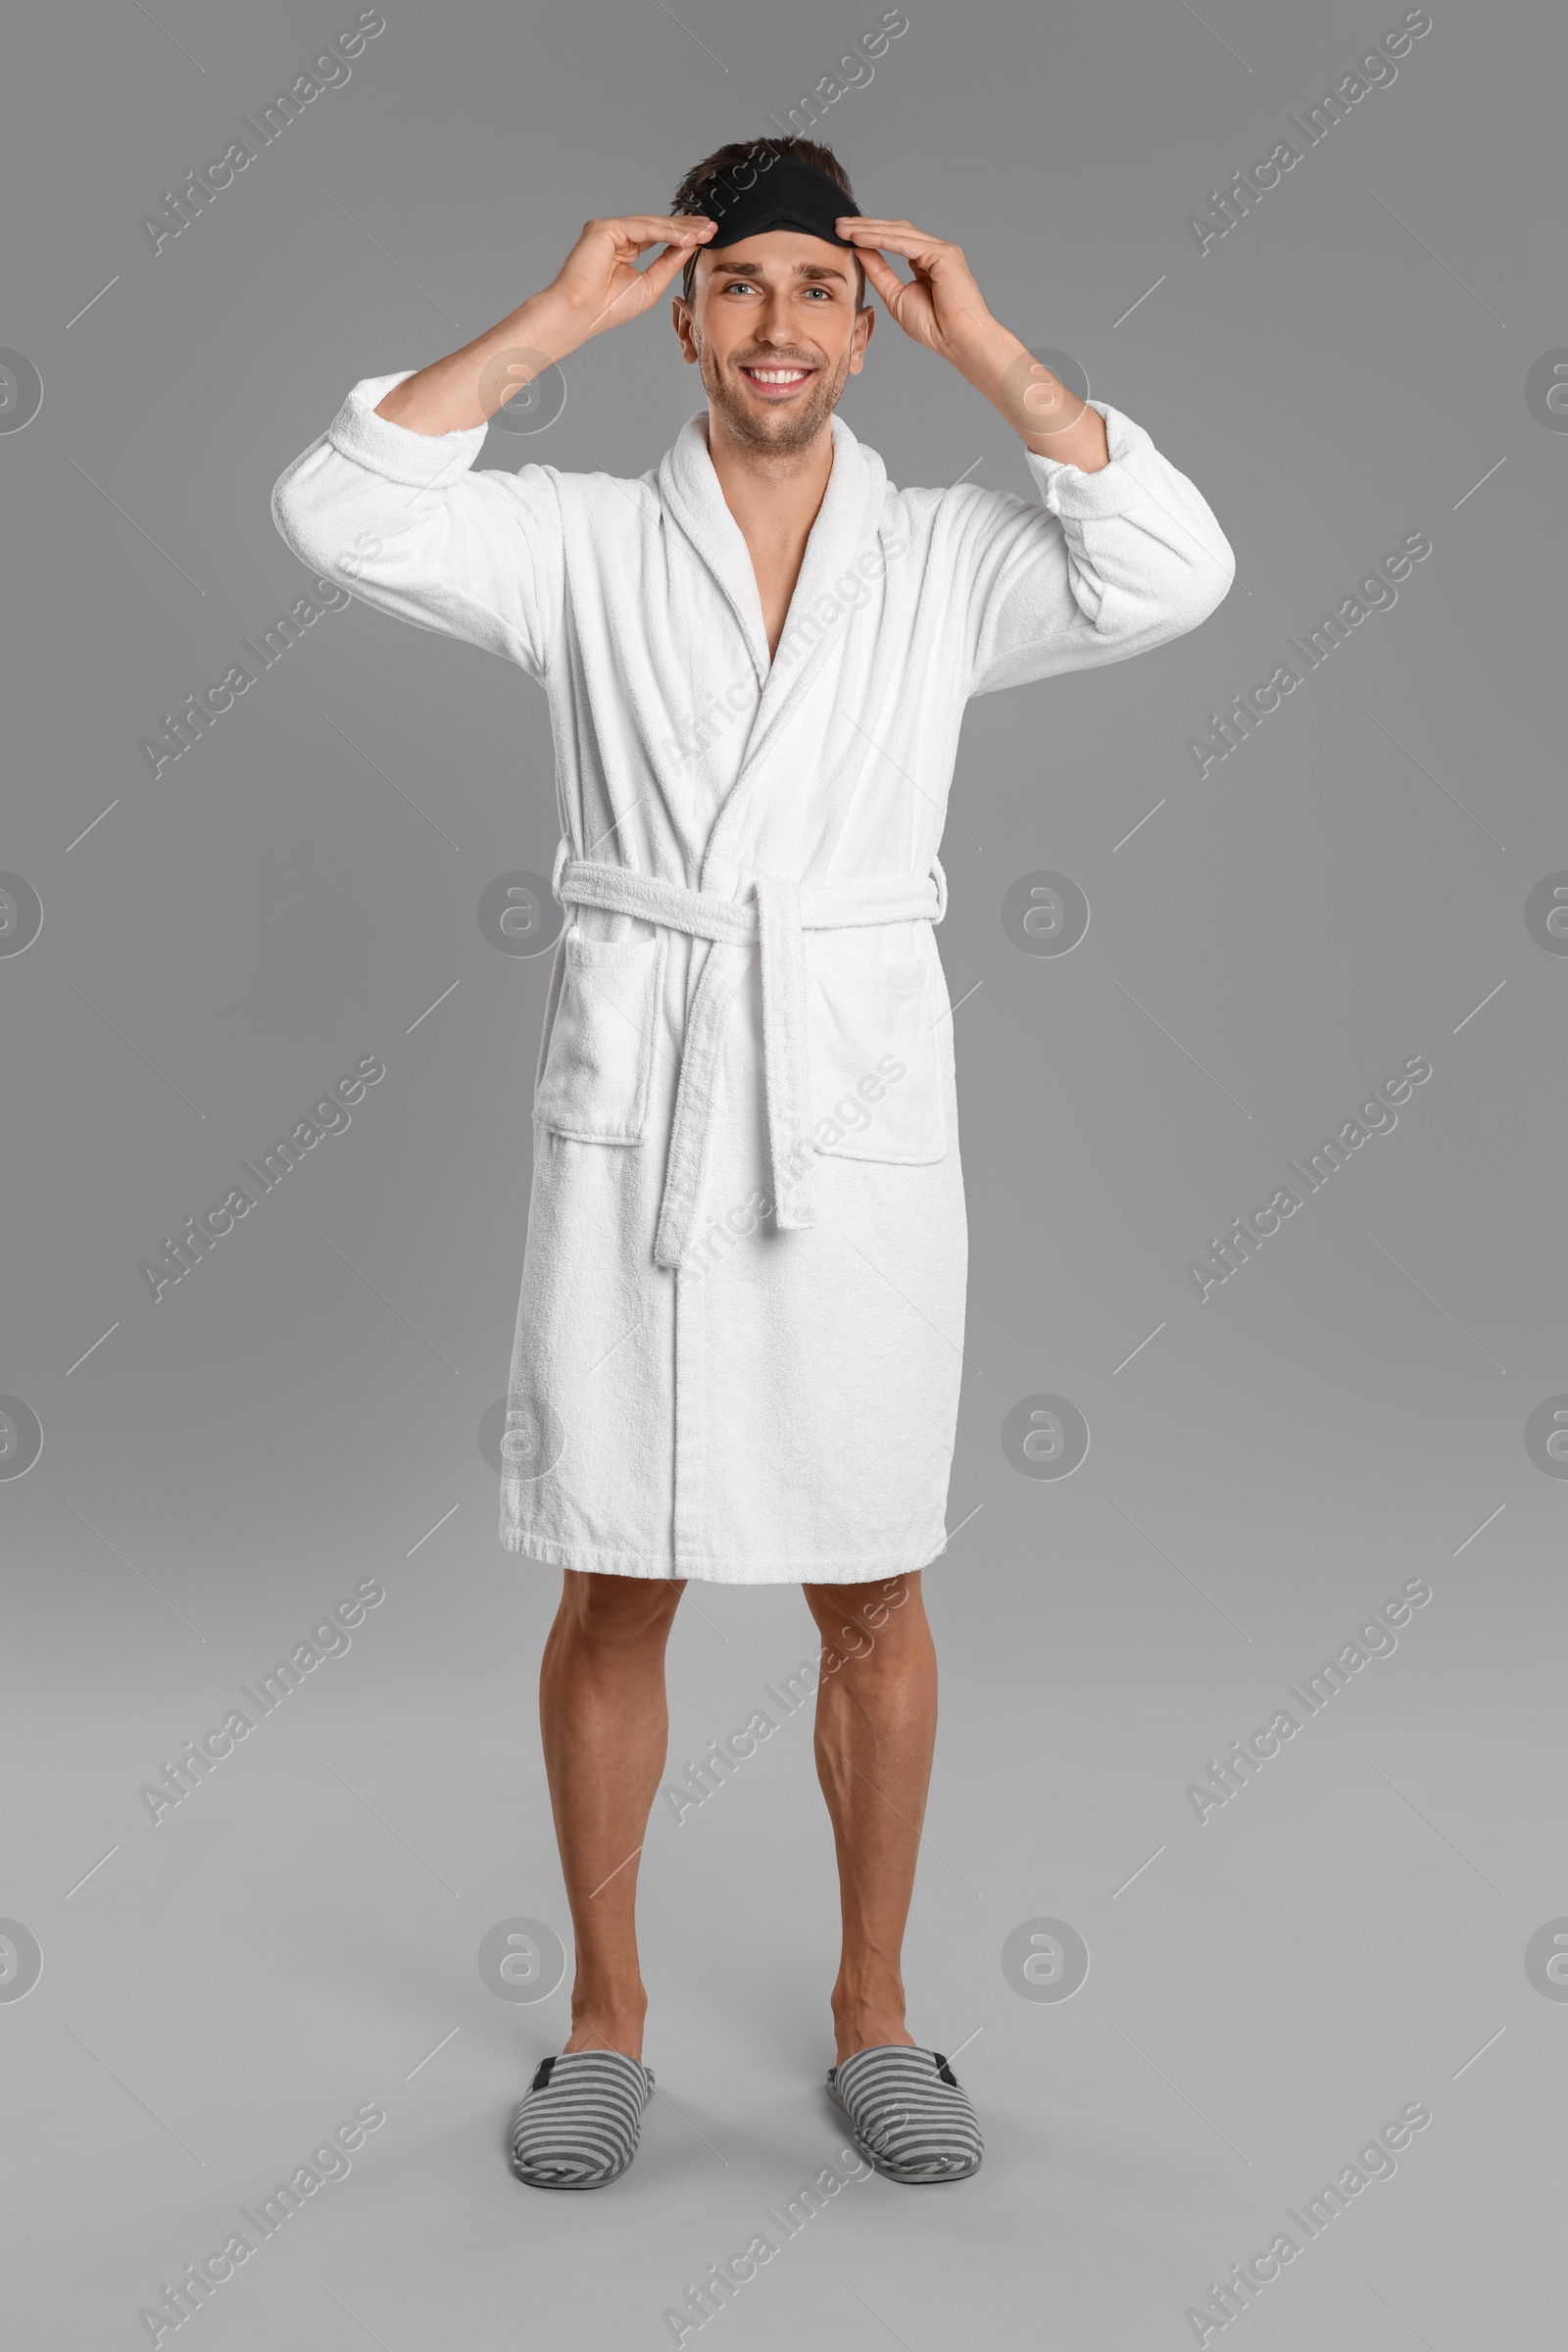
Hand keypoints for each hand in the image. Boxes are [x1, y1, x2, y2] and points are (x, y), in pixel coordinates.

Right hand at [548, 214, 715, 341]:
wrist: (580, 315)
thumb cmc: (608, 307)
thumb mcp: (650, 285)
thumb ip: (669, 263)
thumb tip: (691, 246)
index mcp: (625, 248)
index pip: (659, 237)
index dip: (684, 236)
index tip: (708, 236)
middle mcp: (617, 235)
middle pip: (658, 226)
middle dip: (686, 227)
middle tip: (712, 227)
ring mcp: (609, 229)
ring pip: (652, 224)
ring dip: (680, 229)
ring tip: (704, 232)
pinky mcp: (605, 228)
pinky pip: (642, 227)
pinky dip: (665, 232)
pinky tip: (686, 238)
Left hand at [835, 217, 999, 365]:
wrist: (959, 341)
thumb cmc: (935, 327)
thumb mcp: (897, 297)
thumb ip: (880, 273)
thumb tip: (860, 251)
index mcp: (925, 261)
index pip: (893, 240)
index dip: (868, 236)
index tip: (843, 235)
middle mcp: (934, 251)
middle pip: (895, 231)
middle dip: (865, 226)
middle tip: (837, 225)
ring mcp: (941, 250)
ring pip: (899, 233)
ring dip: (869, 230)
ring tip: (843, 229)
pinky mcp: (943, 254)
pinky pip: (906, 243)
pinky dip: (881, 240)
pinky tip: (860, 238)